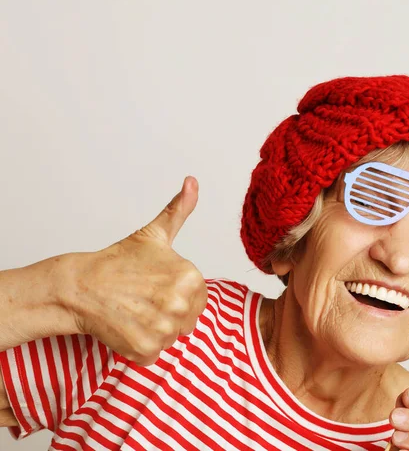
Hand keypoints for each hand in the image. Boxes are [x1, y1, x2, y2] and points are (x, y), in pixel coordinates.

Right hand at [65, 176, 206, 365]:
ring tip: (134, 311)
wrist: (80, 285)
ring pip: (171, 338)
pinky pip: (154, 354)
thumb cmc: (119, 261)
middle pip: (187, 320)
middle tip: (143, 299)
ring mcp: (163, 328)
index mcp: (190, 276)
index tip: (156, 286)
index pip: (199, 299)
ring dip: (154, 330)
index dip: (178, 294)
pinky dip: (140, 346)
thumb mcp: (154, 233)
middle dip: (168, 313)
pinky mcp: (145, 349)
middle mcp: (181, 303)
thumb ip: (180, 210)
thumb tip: (193, 181)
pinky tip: (127, 326)